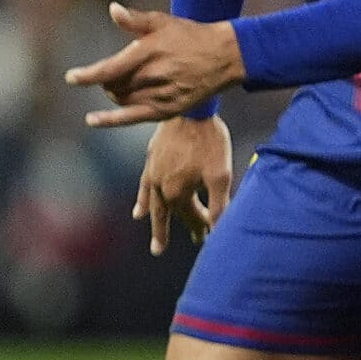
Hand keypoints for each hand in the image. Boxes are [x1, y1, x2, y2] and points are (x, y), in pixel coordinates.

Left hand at [64, 3, 245, 126]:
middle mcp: (153, 76)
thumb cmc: (191, 36)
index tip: (71, 78)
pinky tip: (93, 120)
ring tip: (125, 83)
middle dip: (107, 80)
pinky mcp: (168, 109)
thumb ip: (135, 20)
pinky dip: (111, 119)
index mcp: (149, 52)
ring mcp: (162, 95)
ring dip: (114, 93)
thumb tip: (112, 10)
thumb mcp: (163, 22)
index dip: (87, 75)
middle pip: (113, 85)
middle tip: (115, 72)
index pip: (109, 69)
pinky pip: (132, 117)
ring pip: (122, 100)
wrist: (225, 57)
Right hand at [132, 113, 233, 253]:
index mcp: (176, 192)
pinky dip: (143, 195)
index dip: (200, 227)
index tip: (209, 236)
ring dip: (151, 216)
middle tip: (158, 250)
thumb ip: (219, 205)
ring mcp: (153, 171)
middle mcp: (160, 185)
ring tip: (145, 227)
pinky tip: (140, 202)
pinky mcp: (151, 156)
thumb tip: (219, 231)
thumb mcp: (220, 175)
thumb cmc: (210, 141)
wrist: (192, 109)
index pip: (189, 217)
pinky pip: (145, 183)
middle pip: (166, 213)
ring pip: (151, 200)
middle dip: (164, 231)